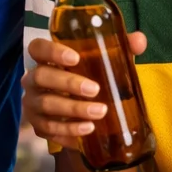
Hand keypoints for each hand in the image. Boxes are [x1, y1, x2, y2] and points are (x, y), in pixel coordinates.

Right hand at [22, 32, 147, 149]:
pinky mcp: (38, 125)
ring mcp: (33, 103)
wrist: (82, 111)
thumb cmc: (90, 79)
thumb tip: (139, 41)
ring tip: (99, 113)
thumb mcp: (105, 63)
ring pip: (45, 105)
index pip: (38, 48)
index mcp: (47, 58)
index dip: (52, 51)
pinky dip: (69, 130)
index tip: (75, 58)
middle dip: (68, 83)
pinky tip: (88, 129)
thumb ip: (122, 48)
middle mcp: (34, 79)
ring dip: (73, 109)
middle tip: (95, 90)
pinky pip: (49, 128)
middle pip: (40, 77)